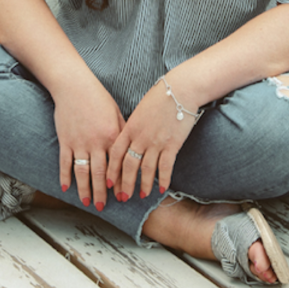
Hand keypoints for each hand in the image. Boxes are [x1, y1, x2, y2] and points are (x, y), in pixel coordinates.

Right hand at [52, 73, 124, 210]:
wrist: (74, 86)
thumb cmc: (97, 97)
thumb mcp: (116, 113)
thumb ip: (122, 132)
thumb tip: (129, 149)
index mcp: (112, 135)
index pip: (118, 164)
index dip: (120, 182)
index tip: (122, 195)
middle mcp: (96, 142)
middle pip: (100, 173)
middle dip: (103, 192)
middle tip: (104, 207)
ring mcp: (79, 142)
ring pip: (82, 172)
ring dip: (85, 190)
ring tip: (88, 202)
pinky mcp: (65, 140)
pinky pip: (65, 163)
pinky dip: (65, 177)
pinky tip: (67, 188)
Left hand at [107, 77, 198, 200]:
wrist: (180, 90)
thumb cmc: (160, 96)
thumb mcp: (140, 110)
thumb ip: (133, 126)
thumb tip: (128, 138)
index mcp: (130, 127)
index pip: (116, 153)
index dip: (112, 170)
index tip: (108, 183)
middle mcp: (141, 137)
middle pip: (129, 165)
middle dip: (125, 184)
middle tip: (122, 198)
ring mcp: (156, 142)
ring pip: (146, 169)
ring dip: (143, 185)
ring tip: (142, 195)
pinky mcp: (172, 144)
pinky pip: (165, 166)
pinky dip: (163, 179)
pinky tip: (161, 188)